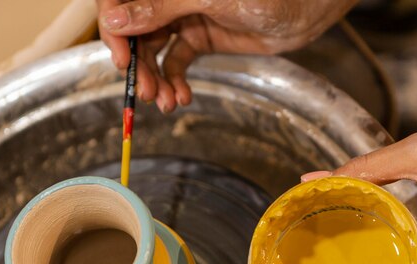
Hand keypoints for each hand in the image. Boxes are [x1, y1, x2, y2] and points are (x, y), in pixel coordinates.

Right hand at [96, 0, 356, 112]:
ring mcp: (183, 17)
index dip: (114, 30)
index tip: (119, 58)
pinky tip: (181, 97)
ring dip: (155, 79)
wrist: (302, 10)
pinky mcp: (199, 37)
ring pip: (154, 51)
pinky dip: (175, 81)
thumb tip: (114, 19)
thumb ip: (160, 8)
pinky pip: (176, 62)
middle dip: (137, 65)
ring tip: (165, 102)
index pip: (119, 2)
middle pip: (134, 32)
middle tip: (145, 91)